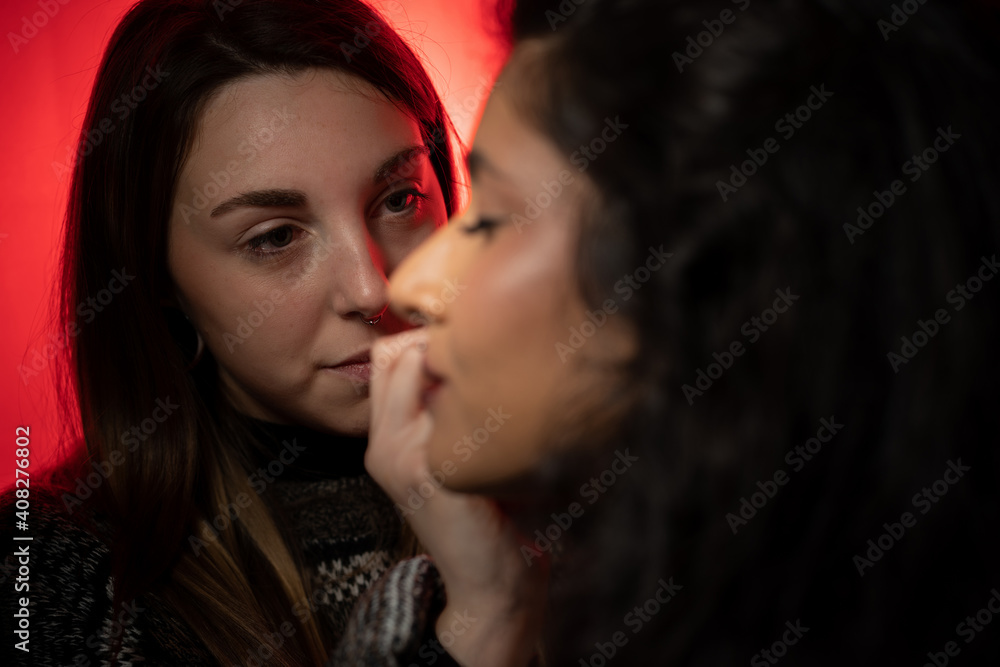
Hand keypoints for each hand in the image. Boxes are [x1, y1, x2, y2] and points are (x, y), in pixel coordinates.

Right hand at [367, 331, 548, 666]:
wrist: (488, 582)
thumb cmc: (484, 514)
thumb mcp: (449, 457)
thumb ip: (443, 413)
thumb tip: (468, 356)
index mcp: (384, 440)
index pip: (387, 357)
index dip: (423, 340)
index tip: (466, 348)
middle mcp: (382, 446)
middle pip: (394, 354)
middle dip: (437, 342)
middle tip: (482, 359)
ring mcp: (400, 456)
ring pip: (416, 366)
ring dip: (458, 365)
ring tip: (494, 388)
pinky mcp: (426, 469)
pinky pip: (447, 401)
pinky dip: (480, 396)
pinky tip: (507, 422)